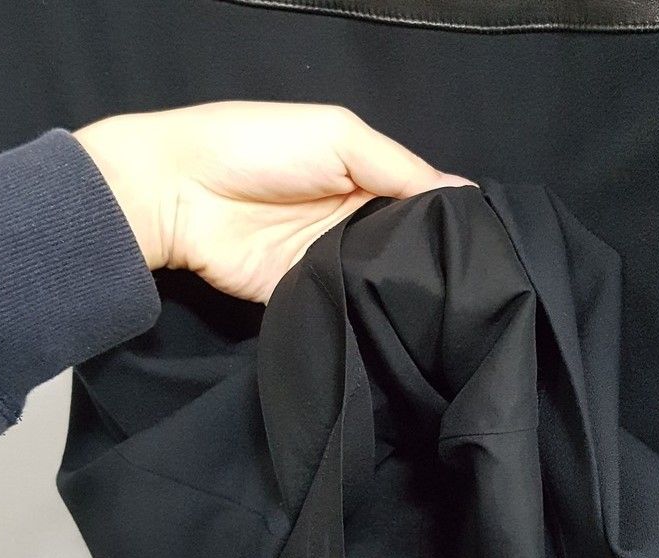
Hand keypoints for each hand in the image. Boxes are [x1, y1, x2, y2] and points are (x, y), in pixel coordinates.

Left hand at [73, 101, 476, 302]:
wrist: (179, 193)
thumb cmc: (259, 147)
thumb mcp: (340, 136)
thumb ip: (399, 167)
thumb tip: (462, 194)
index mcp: (365, 178)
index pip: (421, 203)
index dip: (448, 220)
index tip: (479, 241)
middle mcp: (353, 222)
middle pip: (405, 247)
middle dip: (429, 260)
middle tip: (463, 278)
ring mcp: (330, 263)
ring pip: (382, 283)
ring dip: (402, 289)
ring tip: (439, 301)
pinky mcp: (306, 297)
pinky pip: (347, 309)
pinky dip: (367, 314)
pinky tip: (398, 321)